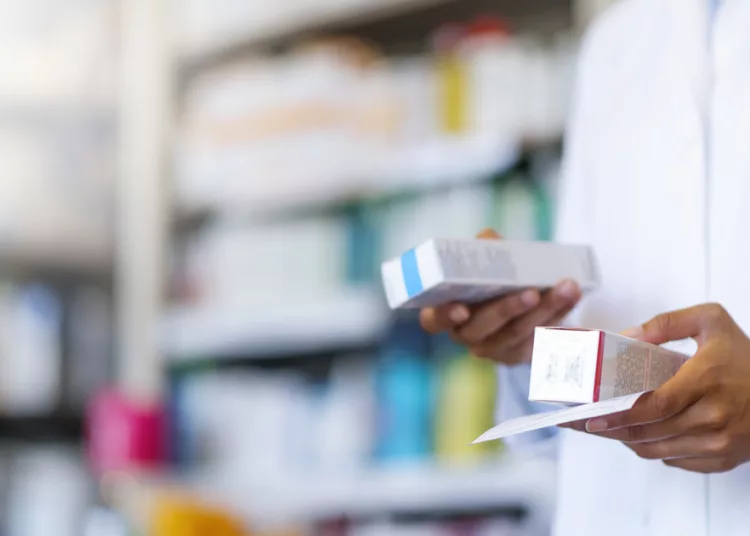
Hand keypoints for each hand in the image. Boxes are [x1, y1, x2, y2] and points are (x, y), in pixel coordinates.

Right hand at [419, 229, 581, 364]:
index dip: (445, 316)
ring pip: (518, 335)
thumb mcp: (482, 260)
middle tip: (532, 293)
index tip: (461, 309)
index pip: (434, 320)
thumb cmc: (489, 275)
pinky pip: (542, 341)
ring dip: (545, 311)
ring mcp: (493, 349)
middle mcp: (466, 335)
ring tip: (567, 288)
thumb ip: (483, 248)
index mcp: (445, 313)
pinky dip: (561, 320)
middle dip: (508, 310)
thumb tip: (490, 239)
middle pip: (483, 328)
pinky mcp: (521, 355)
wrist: (513, 298)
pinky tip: (575, 304)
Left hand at [583, 304, 749, 473]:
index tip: (592, 417)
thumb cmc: (747, 357)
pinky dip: (653, 449)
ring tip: (609, 427)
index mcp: (707, 381)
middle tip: (587, 422)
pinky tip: (642, 434)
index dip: (619, 415)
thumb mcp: (711, 321)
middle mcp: (714, 417)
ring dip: (629, 441)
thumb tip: (627, 335)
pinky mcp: (723, 459)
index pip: (654, 406)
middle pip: (650, 432)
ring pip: (657, 450)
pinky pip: (674, 460)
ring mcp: (720, 443)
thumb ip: (667, 322)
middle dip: (613, 430)